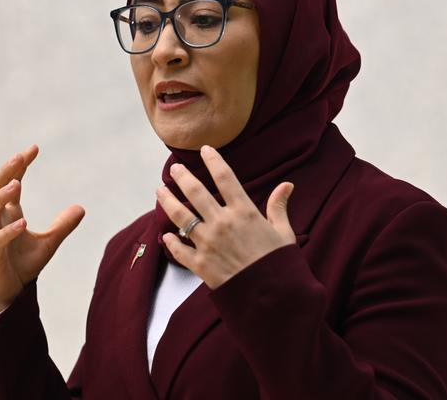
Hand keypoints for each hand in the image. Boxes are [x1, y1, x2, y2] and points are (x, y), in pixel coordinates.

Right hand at [0, 145, 84, 316]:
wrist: (8, 294)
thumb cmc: (22, 265)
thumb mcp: (49, 243)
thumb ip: (63, 225)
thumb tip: (81, 207)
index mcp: (8, 213)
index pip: (10, 183)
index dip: (19, 166)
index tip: (34, 148)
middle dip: (5, 171)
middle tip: (21, 156)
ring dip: (1, 196)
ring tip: (18, 183)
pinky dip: (8, 231)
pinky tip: (23, 223)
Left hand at [156, 145, 294, 288]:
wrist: (272, 298)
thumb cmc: (279, 264)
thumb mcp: (283, 232)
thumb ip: (278, 207)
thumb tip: (287, 185)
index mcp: (244, 212)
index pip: (225, 177)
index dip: (213, 160)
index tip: (205, 149)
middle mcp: (222, 223)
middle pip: (195, 192)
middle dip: (182, 177)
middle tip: (174, 168)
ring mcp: (208, 243)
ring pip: (180, 216)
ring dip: (167, 201)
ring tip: (160, 191)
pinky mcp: (200, 264)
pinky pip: (179, 249)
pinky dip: (170, 242)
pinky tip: (165, 236)